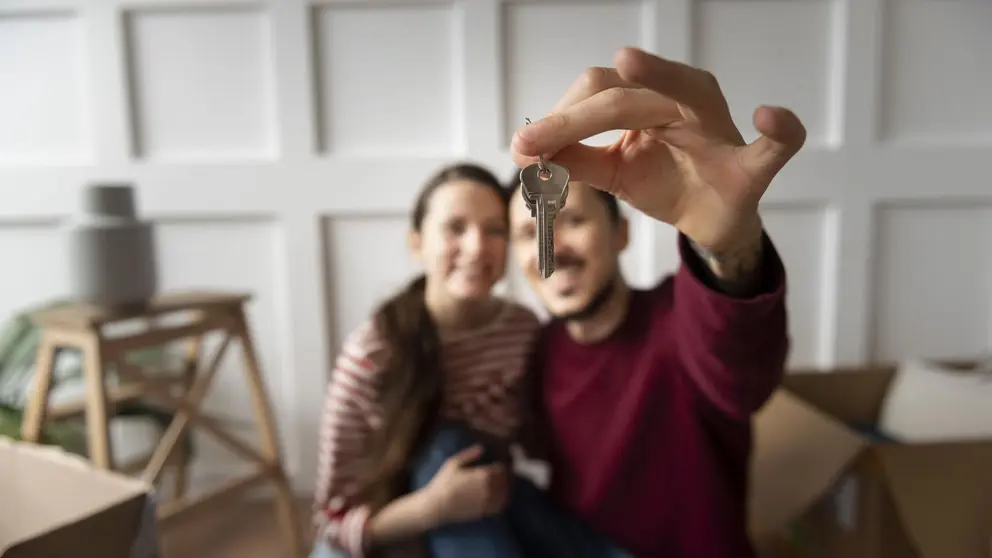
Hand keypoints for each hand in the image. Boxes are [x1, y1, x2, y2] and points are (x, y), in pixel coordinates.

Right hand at [420, 445, 509, 525]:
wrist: (437, 506)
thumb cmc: (443, 483)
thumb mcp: (453, 463)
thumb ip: (469, 454)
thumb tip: (481, 447)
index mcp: (483, 474)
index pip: (502, 469)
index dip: (503, 465)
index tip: (501, 464)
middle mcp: (489, 488)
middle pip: (506, 481)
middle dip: (506, 476)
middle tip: (505, 473)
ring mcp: (488, 501)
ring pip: (505, 493)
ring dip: (506, 488)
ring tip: (503, 484)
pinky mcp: (484, 512)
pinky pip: (500, 506)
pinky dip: (503, 500)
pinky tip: (500, 497)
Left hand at [510, 47, 806, 255]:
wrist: (710, 221)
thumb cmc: (665, 183)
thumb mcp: (612, 173)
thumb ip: (577, 160)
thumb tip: (527, 152)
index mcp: (651, 99)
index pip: (598, 93)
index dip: (558, 118)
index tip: (521, 146)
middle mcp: (686, 100)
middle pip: (625, 94)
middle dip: (573, 118)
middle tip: (530, 145)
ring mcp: (722, 129)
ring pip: (687, 92)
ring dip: (657, 77)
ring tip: (628, 63)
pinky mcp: (753, 166)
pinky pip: (776, 145)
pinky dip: (779, 130)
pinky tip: (770, 117)